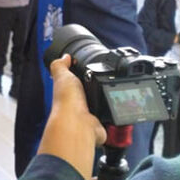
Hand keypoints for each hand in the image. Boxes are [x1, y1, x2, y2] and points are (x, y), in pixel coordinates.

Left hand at [38, 54, 105, 179]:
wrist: (78, 122)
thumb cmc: (67, 101)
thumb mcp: (62, 75)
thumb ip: (61, 65)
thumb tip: (64, 57)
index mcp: (69, 91)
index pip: (77, 80)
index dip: (83, 73)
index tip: (92, 65)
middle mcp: (78, 102)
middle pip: (92, 91)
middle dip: (100, 85)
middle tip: (108, 77)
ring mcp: (90, 113)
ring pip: (103, 101)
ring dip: (109, 97)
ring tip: (114, 89)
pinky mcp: (101, 121)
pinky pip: (112, 114)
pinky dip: (116, 109)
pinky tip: (118, 104)